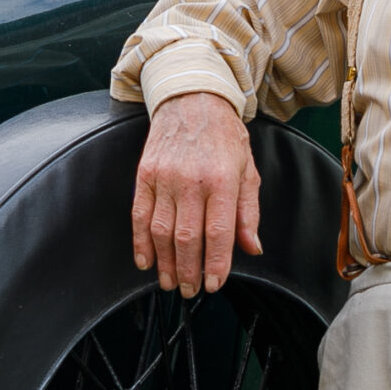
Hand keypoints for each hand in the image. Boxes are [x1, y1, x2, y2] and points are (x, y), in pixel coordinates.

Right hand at [131, 93, 262, 296]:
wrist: (193, 99)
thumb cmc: (224, 136)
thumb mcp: (248, 170)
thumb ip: (247, 212)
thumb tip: (251, 248)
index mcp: (222, 180)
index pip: (218, 232)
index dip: (216, 263)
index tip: (214, 284)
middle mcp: (191, 180)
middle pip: (187, 238)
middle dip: (188, 271)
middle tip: (189, 290)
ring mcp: (164, 177)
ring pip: (161, 231)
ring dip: (165, 263)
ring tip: (169, 282)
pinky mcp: (144, 174)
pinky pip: (139, 214)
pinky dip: (140, 242)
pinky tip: (146, 261)